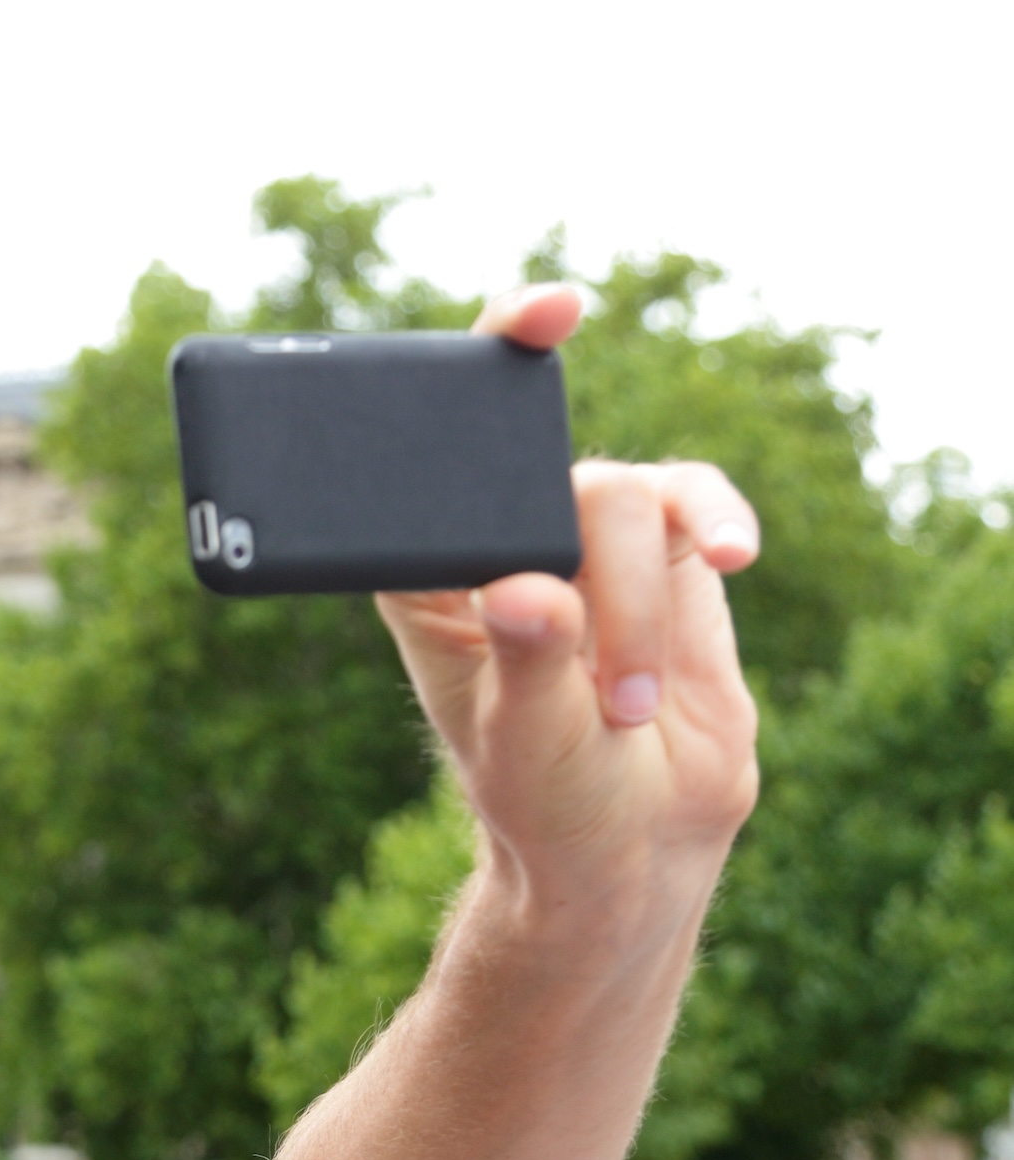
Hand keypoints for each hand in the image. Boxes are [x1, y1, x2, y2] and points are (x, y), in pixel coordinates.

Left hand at [376, 284, 763, 922]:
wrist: (630, 841)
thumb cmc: (546, 797)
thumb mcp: (525, 743)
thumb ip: (531, 665)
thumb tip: (529, 591)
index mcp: (426, 576)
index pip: (420, 458)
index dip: (459, 371)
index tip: (524, 318)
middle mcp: (500, 542)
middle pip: (534, 459)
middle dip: (561, 461)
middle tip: (559, 407)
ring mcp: (588, 541)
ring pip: (623, 498)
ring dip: (637, 605)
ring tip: (625, 711)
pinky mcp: (668, 551)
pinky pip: (698, 500)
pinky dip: (720, 519)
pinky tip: (738, 554)